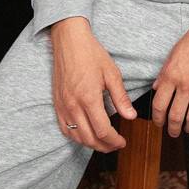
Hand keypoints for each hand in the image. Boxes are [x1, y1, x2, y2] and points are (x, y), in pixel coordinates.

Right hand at [51, 16, 135, 151]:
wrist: (69, 42)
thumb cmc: (91, 54)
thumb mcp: (112, 73)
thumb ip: (120, 98)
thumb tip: (131, 117)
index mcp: (89, 98)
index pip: (102, 131)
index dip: (114, 141)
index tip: (123, 142)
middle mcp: (73, 106)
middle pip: (89, 138)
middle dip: (104, 146)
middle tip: (116, 146)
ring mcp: (63, 106)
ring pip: (76, 137)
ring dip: (91, 144)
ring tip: (104, 143)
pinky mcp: (57, 104)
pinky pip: (65, 129)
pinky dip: (76, 137)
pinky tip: (86, 135)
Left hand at [151, 9, 188, 135]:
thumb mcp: (174, 53)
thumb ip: (164, 73)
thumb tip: (156, 88)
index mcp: (171, 75)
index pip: (159, 105)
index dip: (158, 119)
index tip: (160, 123)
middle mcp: (184, 84)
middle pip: (174, 116)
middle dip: (172, 129)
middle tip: (173, 132)